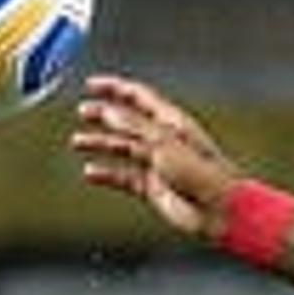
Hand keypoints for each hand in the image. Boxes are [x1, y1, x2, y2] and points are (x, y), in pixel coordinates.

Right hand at [67, 74, 244, 240]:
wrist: (216, 210)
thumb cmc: (199, 172)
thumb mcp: (162, 143)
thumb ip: (133, 126)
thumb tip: (107, 111)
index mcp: (170, 120)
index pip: (138, 96)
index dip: (114, 88)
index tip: (90, 84)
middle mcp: (162, 139)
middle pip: (127, 121)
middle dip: (103, 114)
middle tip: (82, 111)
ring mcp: (157, 163)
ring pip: (122, 148)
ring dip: (99, 143)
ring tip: (77, 142)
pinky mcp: (152, 186)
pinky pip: (123, 176)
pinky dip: (106, 174)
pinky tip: (90, 172)